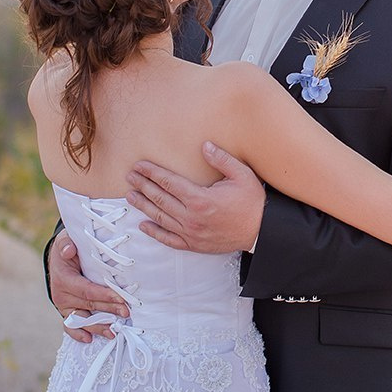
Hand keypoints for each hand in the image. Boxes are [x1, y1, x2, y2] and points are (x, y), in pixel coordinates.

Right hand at [48, 232, 128, 342]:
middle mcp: (61, 295)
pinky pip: (70, 326)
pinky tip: (89, 339)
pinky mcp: (66, 311)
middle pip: (89, 305)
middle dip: (109, 309)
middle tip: (127, 312)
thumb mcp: (66, 240)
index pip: (87, 290)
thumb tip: (69, 250)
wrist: (58, 258)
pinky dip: (78, 334)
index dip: (105, 295)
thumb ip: (66, 244)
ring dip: (98, 326)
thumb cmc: (68, 248)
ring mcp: (64, 306)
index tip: (122, 299)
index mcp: (64, 279)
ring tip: (114, 332)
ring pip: (82, 319)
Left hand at [126, 142, 265, 254]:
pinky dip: (155, 233)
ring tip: (130, 196)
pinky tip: (144, 226)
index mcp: (200, 199)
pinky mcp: (194, 245)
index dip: (152, 173)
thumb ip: (221, 159)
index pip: (168, 183)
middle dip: (143, 186)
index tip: (139, 166)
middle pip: (160, 199)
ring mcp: (191, 233)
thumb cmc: (253, 202)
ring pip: (160, 218)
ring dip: (143, 206)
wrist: (262, 232)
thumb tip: (204, 146)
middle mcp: (191, 217)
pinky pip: (169, 239)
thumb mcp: (242, 175)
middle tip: (129, 177)